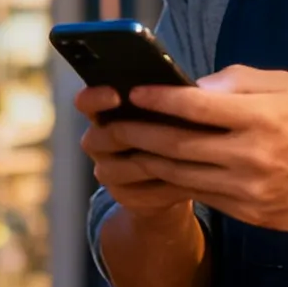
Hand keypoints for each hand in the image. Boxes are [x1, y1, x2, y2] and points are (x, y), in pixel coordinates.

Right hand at [75, 86, 205, 226]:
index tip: (117, 94)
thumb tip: (202, 89)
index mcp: (106, 112)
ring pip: (121, 168)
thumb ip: (179, 94)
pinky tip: (191, 176)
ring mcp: (109, 173)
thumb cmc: (177, 127)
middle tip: (152, 127)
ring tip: (182, 153)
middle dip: (124, 133)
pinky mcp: (125, 198)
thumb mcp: (179, 106)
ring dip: (151, 160)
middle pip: (97, 139)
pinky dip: (167, 184)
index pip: (86, 103)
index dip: (95, 99)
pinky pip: (142, 192)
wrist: (179, 174)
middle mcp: (99, 142)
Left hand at [109, 67, 287, 233]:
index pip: (196, 107)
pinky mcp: (247, 212)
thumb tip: (195, 86)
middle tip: (110, 123)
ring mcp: (248, 188)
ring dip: (146, 159)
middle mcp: (251, 155)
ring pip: (181, 174)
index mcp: (261, 118)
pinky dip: (172, 180)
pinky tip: (155, 168)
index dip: (158, 99)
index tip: (131, 91)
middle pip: (178, 144)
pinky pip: (199, 194)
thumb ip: (240, 81)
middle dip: (137, 132)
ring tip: (123, 146)